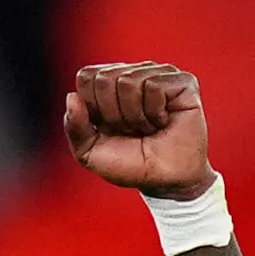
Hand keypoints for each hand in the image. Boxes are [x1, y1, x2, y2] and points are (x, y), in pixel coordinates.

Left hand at [64, 63, 212, 200]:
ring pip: (128, 81)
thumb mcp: (90, 152)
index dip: (93, 108)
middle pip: (104, 78)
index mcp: (108, 83)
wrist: (165, 182)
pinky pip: (153, 87)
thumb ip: (75, 127)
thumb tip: (72, 96)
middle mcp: (133, 73)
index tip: (108, 128)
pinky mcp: (182, 81)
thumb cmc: (130, 164)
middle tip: (131, 130)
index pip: (86, 77)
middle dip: (113, 115)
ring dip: (135, 117)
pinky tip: (163, 122)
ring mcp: (159, 74)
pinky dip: (154, 113)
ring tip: (148, 128)